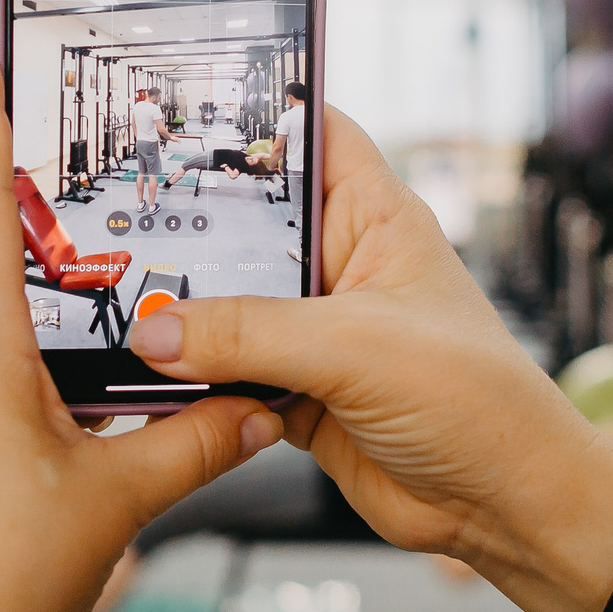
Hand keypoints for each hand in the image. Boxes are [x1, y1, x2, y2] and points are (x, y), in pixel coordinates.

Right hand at [125, 108, 612, 611]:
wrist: (502, 506)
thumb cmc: (476, 401)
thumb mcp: (357, 348)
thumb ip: (251, 334)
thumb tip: (157, 334)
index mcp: (374, 218)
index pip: (309, 134)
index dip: (254, 113)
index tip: (176, 105)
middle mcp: (340, 265)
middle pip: (247, 226)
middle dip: (187, 228)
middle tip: (111, 218)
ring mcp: (314, 331)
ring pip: (226, 306)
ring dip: (181, 316)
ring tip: (111, 304)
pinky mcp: (296, 392)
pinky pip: (224, 373)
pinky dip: (190, 379)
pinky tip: (145, 377)